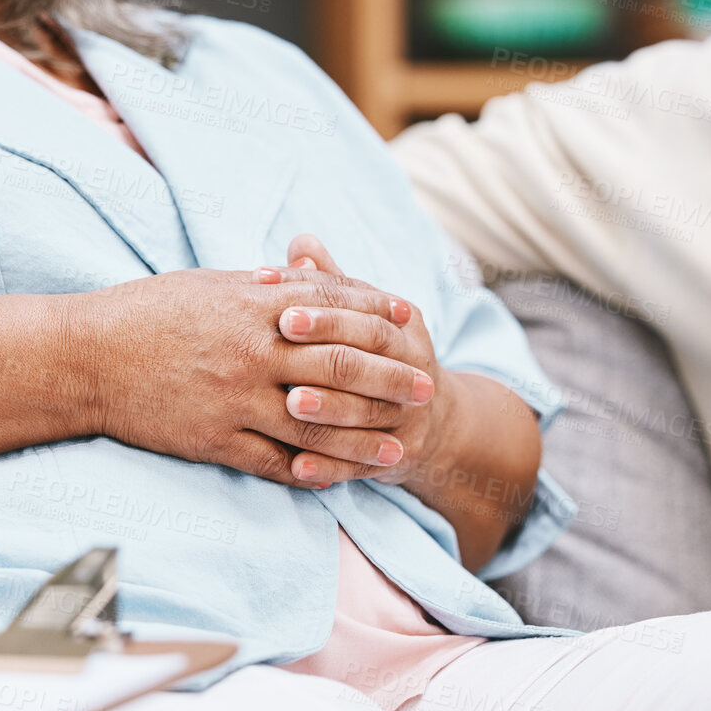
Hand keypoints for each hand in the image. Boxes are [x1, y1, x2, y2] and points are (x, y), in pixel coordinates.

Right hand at [71, 265, 437, 488]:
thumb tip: (300, 275)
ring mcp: (234, 401)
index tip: (411, 321)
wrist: (84, 359)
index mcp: (252, 307)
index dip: (377, 315)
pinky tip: (336, 477)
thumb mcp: (205, 284)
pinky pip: (273, 462)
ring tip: (399, 448)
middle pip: (339, 367)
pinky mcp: (213, 440)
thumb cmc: (141, 313)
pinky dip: (310, 471)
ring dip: (363, 437)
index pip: (333, 308)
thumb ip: (257, 285)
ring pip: (316, 423)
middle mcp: (252, 353)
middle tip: (425, 388)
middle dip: (388, 377)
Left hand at [265, 233, 461, 487]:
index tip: (277, 301)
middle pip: (369, 359)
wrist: (432, 420)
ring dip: (329, 409)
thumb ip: (331, 282)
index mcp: (404, 329)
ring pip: (366, 414)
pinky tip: (297, 468)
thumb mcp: (364, 316)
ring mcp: (407, 418)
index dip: (324, 308)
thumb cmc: (379, 354)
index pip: (365, 313)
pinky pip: (361, 465)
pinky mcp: (395, 459)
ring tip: (288, 402)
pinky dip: (330, 468)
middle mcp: (413, 371)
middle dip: (324, 351)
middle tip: (279, 341)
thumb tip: (300, 242)